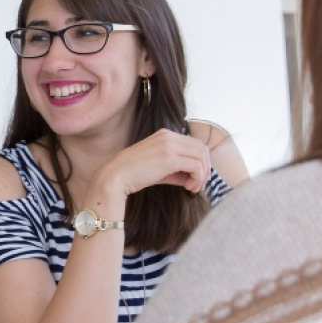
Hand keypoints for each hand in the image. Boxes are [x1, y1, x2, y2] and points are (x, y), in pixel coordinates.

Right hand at [89, 128, 212, 203]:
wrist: (115, 177)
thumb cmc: (133, 175)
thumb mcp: (158, 168)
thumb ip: (176, 170)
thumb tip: (193, 178)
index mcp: (165, 135)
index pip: (195, 144)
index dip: (201, 161)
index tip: (195, 178)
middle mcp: (169, 136)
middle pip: (202, 149)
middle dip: (205, 168)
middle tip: (198, 184)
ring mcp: (169, 145)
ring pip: (202, 157)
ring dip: (202, 175)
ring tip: (193, 187)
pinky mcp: (170, 158)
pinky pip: (196, 166)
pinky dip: (197, 178)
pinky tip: (188, 187)